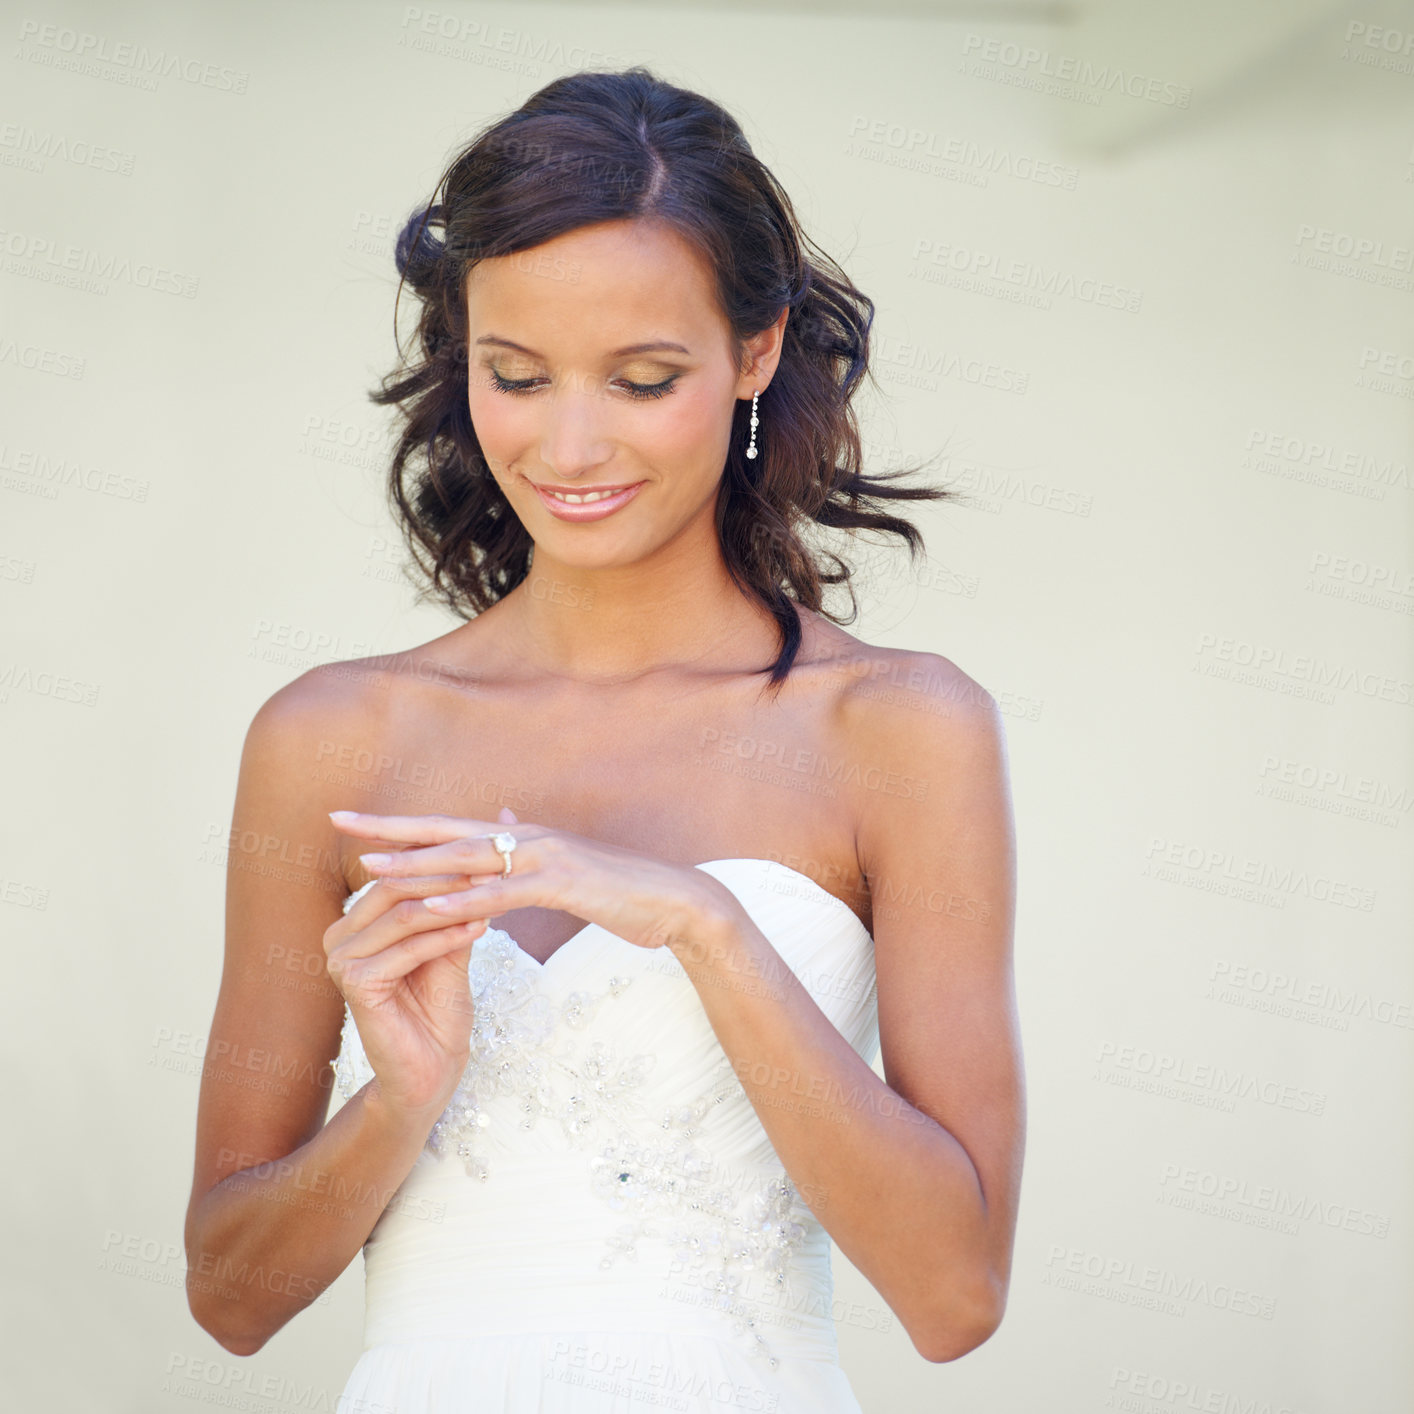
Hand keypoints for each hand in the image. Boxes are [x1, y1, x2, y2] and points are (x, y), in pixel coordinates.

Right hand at [320, 809, 527, 1117]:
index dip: (443, 860)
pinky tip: (479, 928)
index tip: (492, 849)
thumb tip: (487, 849)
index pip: (398, 872)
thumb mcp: (451, 942)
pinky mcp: (355, 984)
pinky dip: (446, 937)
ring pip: (404, 914)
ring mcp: (342, 960)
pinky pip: (408, 949)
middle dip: (449, 876)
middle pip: (397, 887)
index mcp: (355, 920)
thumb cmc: (440, 1006)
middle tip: (495, 865)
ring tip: (494, 892)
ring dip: (452, 903)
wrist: (431, 1068)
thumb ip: (458, 900)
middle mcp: (339, 935)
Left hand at [327, 807, 743, 960]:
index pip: (446, 826)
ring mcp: (544, 857)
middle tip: (338, 823)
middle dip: (389, 829)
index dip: (397, 824)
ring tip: (369, 871)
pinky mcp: (563, 885)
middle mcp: (525, 836)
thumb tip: (499, 818)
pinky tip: (432, 911)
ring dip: (416, 866)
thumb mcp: (566, 867)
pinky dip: (465, 903)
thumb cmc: (620, 890)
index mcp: (520, 836)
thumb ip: (526, 846)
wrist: (676, 901)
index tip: (350, 822)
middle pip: (444, 831)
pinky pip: (504, 895)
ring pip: (468, 861)